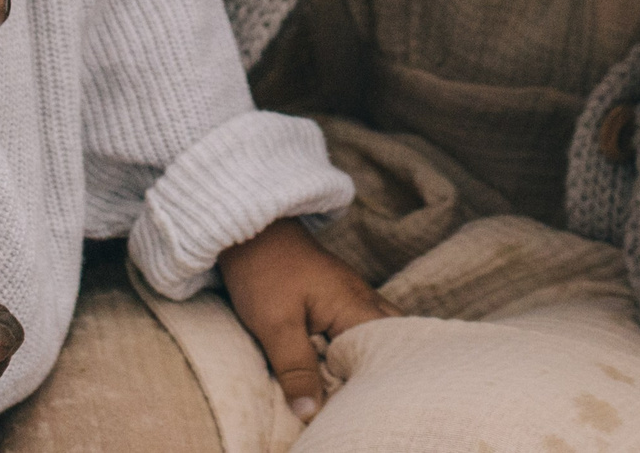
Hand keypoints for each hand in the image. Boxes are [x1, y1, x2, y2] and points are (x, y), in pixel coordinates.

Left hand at [219, 219, 394, 423]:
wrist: (248, 228)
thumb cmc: (263, 272)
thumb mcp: (275, 326)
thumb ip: (296, 369)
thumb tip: (311, 411)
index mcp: (354, 306)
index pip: (385, 351)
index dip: (376, 379)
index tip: (361, 401)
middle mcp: (363, 298)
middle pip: (390, 340)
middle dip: (383, 367)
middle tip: (364, 394)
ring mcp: (352, 294)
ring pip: (377, 331)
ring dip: (368, 356)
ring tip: (353, 383)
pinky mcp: (337, 294)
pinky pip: (360, 323)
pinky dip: (356, 343)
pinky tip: (340, 360)